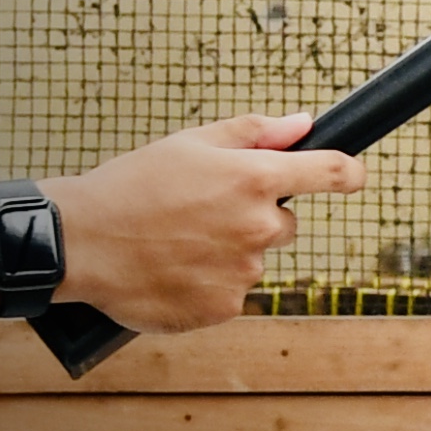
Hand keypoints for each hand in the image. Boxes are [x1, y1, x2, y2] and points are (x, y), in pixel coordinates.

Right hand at [41, 113, 364, 332]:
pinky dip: (207, 286)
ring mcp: (242, 272)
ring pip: (253, 261)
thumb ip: (254, 133)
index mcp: (255, 179)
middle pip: (285, 225)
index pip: (332, 173)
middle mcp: (258, 227)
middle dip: (256, 219)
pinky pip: (229, 294)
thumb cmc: (128, 188)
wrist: (75, 243)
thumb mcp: (189, 144)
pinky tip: (172, 271)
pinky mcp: (222, 307)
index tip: (354, 175)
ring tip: (175, 244)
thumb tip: (303, 123)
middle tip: (202, 215)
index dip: (349, 173)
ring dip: (228, 255)